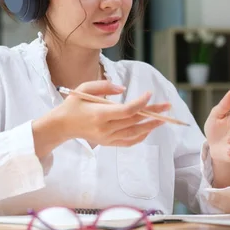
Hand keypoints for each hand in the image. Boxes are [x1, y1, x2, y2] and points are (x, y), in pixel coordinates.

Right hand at [44, 80, 169, 146]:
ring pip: (135, 133)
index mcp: (99, 114)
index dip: (141, 103)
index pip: (126, 110)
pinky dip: (141, 135)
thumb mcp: (84, 88)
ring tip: (164, 118)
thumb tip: (124, 89)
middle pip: (134, 121)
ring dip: (151, 126)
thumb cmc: (73, 104)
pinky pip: (129, 141)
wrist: (62, 126)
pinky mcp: (108, 143)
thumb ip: (105, 87)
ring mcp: (107, 138)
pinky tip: (149, 128)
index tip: (149, 94)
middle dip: (153, 113)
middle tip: (167, 106)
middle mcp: (105, 128)